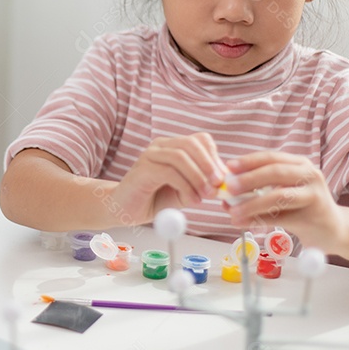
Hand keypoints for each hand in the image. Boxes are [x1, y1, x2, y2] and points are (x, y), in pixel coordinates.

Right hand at [107, 133, 227, 225]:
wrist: (124, 209)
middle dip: (209, 165)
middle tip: (218, 185)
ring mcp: (150, 155)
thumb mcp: (186, 191)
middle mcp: (161, 146)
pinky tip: (191, 200)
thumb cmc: (154, 198)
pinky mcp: (143, 169)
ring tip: (205, 196)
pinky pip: (169, 172)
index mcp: (173, 146)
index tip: (223, 179)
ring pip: (181, 156)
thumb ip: (202, 185)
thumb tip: (223, 184)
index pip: (200, 140)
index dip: (215, 157)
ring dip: (198, 177)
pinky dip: (186, 186)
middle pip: (191, 143)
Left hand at [223, 152, 348, 253]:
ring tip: (232, 212)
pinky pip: (281, 218)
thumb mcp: (284, 192)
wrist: (334, 230)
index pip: (271, 157)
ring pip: (278, 196)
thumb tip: (225, 194)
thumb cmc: (304, 208)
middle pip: (275, 172)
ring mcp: (314, 195)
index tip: (228, 167)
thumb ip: (259, 190)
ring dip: (251, 204)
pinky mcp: (313, 216)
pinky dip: (258, 220)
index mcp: (299, 164)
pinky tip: (243, 223)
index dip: (249, 161)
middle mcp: (309, 175)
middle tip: (228, 188)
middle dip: (249, 179)